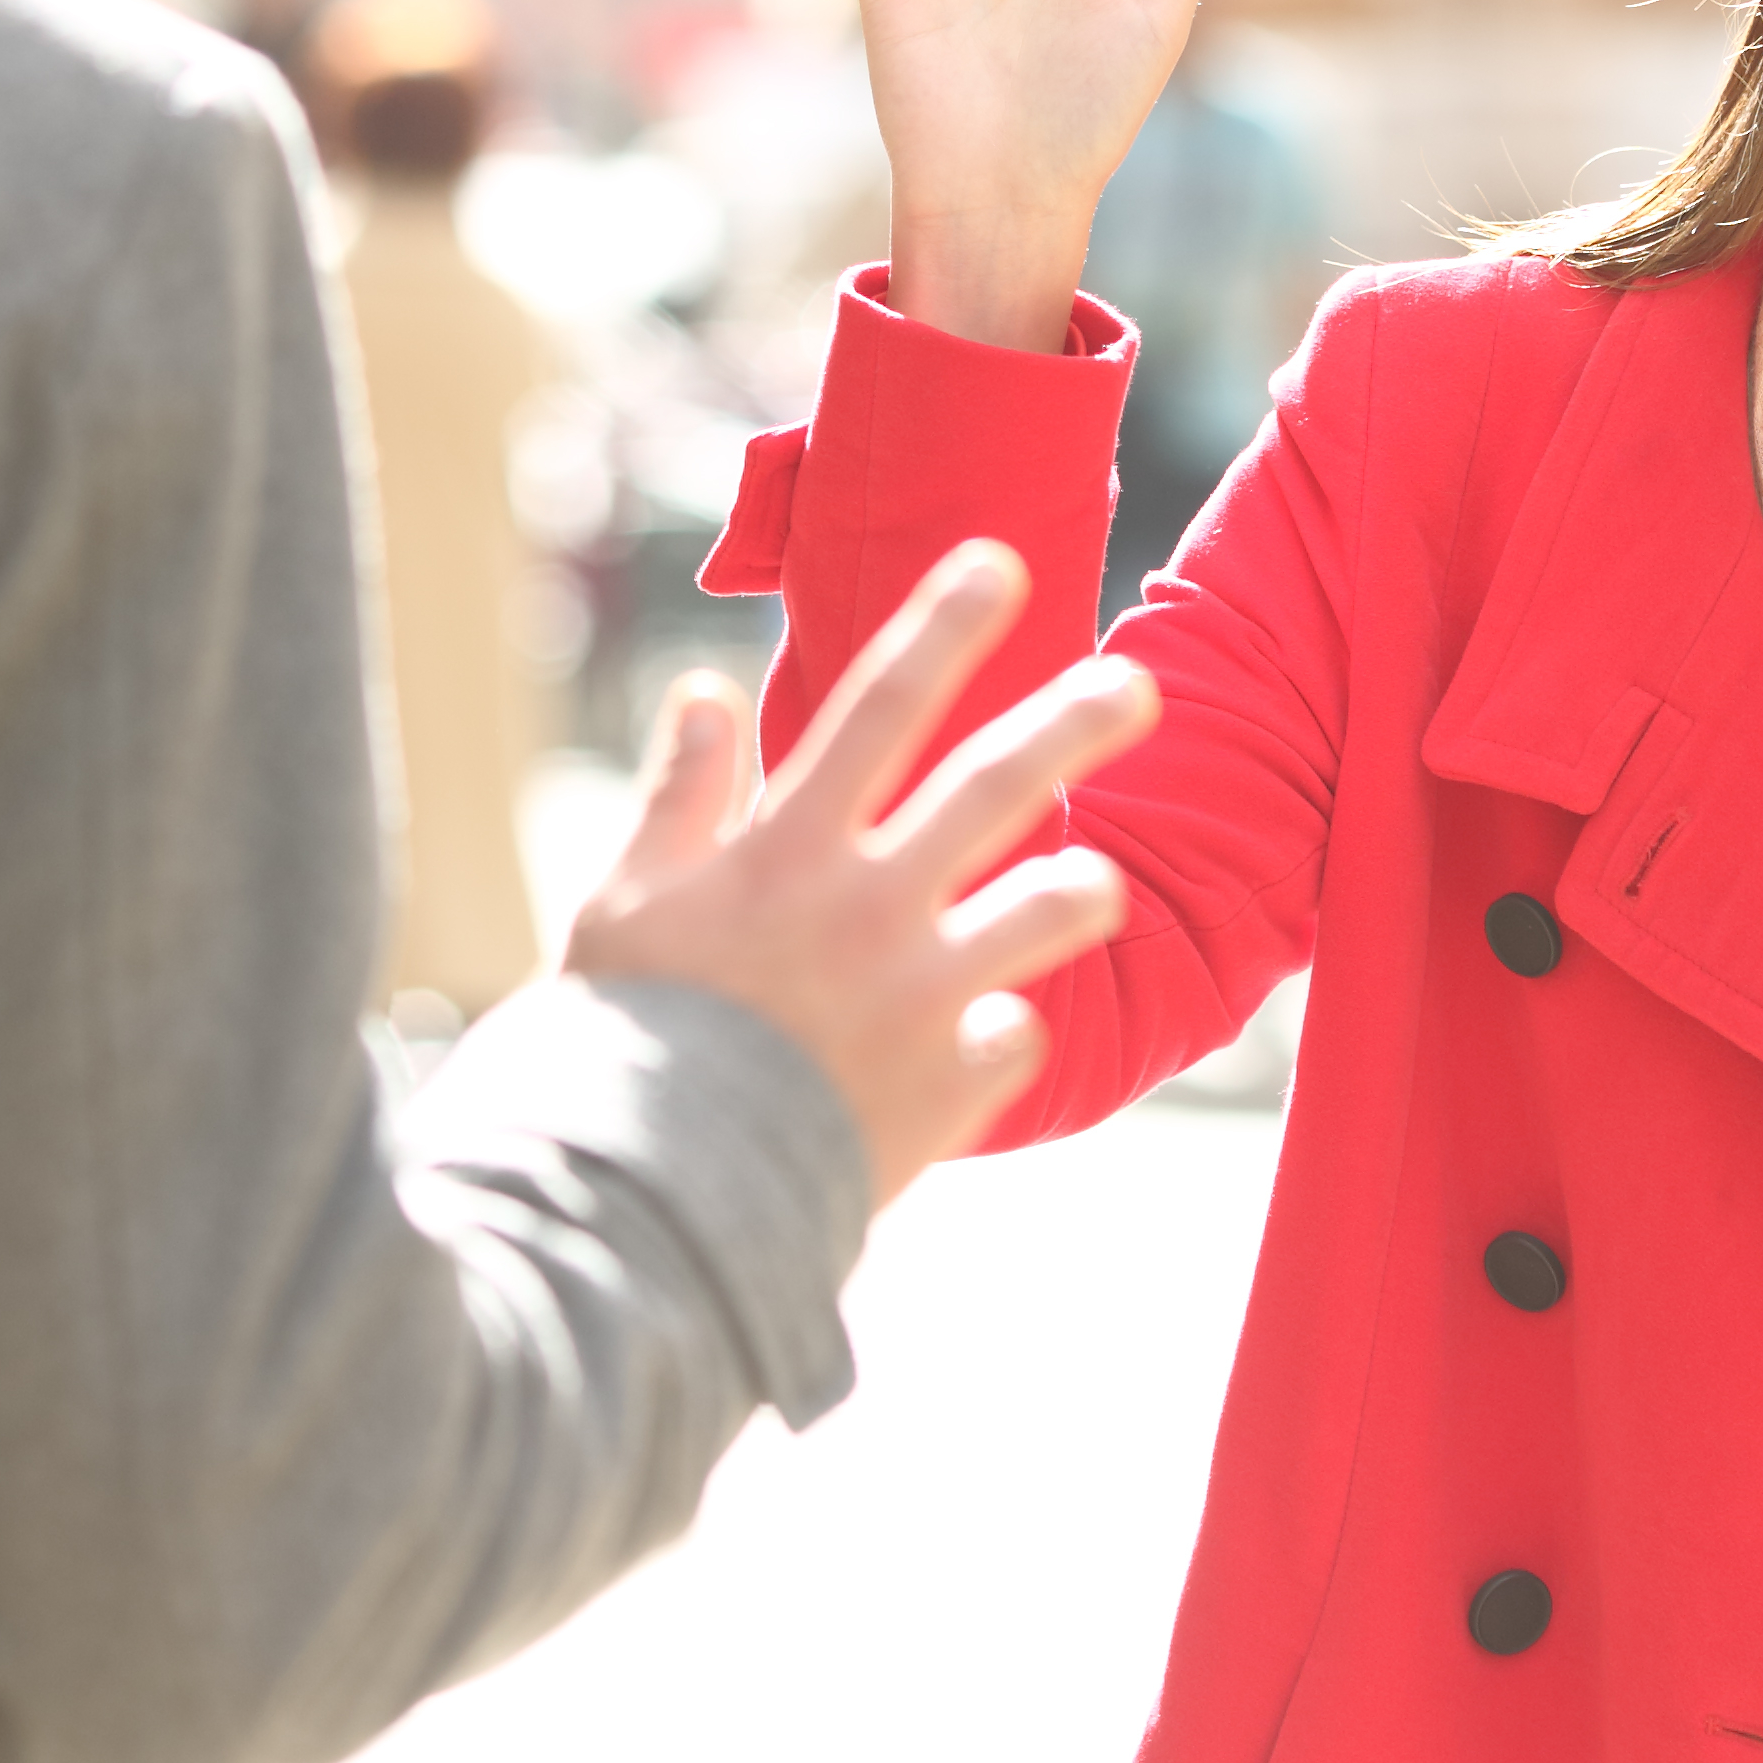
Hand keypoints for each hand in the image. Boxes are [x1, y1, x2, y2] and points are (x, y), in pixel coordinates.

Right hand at [563, 542, 1147, 1206]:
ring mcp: (920, 996)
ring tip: (1094, 882)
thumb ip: (678, 797)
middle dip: (1073, 720)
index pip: (877, 707)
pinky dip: (999, 1036)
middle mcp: (867, 907)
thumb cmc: (624, 1044)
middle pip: (994, 786)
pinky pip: (1015, 1038)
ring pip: (1047, 909)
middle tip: (1138, 682)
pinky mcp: (951, 1086)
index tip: (1000, 563)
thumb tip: (703, 690)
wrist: (651, 1200)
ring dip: (1080, 888)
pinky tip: (971, 1049)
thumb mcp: (625, 905)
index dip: (943, 627)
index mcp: (786, 851)